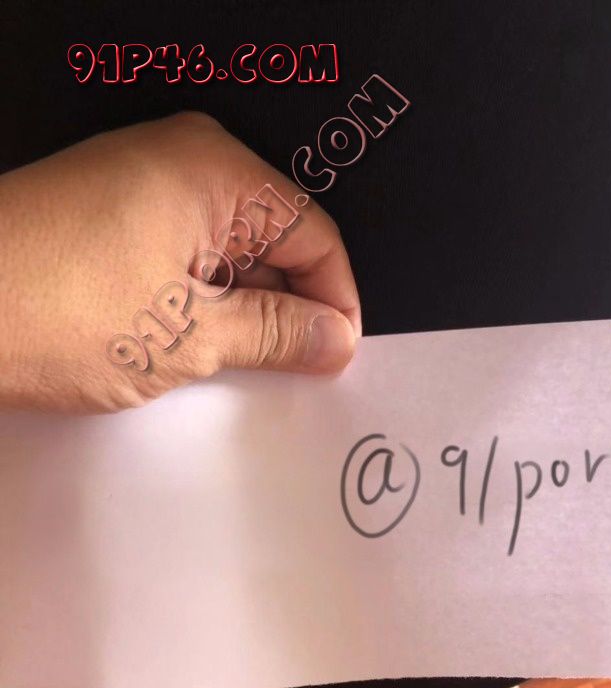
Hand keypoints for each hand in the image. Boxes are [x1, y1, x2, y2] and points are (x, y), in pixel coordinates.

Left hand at [0, 112, 360, 412]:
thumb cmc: (45, 305)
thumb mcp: (185, 335)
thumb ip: (274, 334)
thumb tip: (330, 337)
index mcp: (214, 171)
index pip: (313, 232)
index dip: (334, 299)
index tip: (337, 353)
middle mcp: (182, 164)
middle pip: (273, 242)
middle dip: (286, 309)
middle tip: (290, 373)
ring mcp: (143, 189)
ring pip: (226, 257)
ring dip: (237, 315)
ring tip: (223, 367)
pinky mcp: (114, 220)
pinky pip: (183, 260)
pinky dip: (196, 306)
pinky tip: (185, 351)